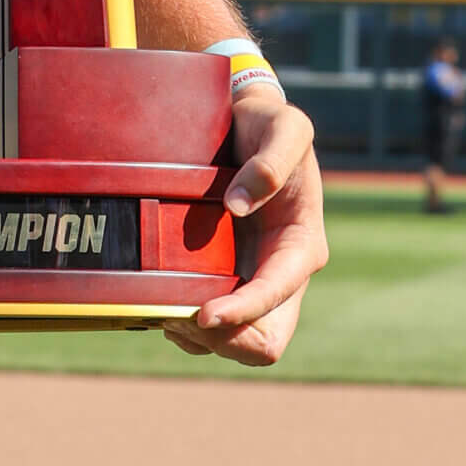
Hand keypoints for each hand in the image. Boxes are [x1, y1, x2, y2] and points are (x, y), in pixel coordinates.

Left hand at [164, 92, 326, 366]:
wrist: (248, 122)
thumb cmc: (269, 124)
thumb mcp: (287, 127)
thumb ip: (272, 161)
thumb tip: (239, 207)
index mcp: (302, 247)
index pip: (276, 297)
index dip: (242, 312)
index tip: (202, 313)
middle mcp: (282, 274)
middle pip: (264, 343)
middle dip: (225, 342)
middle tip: (178, 318)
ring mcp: (254, 281)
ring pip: (235, 344)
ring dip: (199, 340)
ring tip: (163, 310)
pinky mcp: (228, 279)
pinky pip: (211, 328)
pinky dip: (186, 328)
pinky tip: (163, 303)